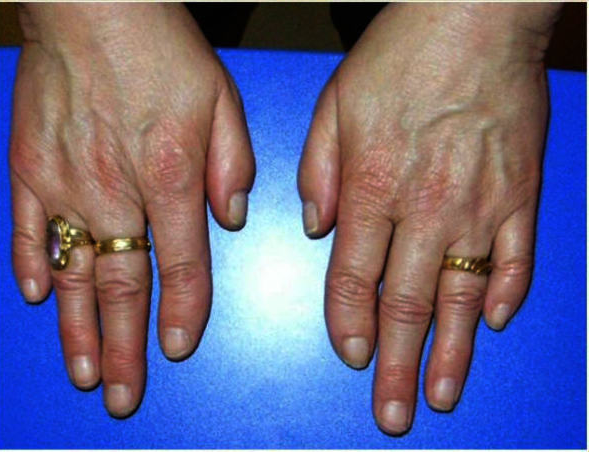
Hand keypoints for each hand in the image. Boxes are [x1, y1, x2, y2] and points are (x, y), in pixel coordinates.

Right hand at [11, 3, 253, 416]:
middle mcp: (116, 190)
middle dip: (123, 348)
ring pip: (74, 274)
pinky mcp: (30, 168)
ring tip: (82, 372)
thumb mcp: (221, 100)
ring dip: (78, 328)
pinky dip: (34, 265)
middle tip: (121, 394)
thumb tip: (229, 217)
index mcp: (169, 176)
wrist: (94, 7)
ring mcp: (65, 183)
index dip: (183, 312)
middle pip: (123, 286)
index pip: (181, 265)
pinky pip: (28, 230)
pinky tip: (40, 297)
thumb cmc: (160, 49)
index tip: (178, 348)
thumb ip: (233, 165)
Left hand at [299, 3, 559, 434]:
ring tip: (441, 396)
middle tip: (391, 413)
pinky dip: (505, 295)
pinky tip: (492, 323)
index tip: (350, 358)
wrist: (474, 18)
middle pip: (406, 304)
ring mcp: (479, 205)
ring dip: (450, 353)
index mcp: (373, 186)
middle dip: (395, 365)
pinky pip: (515, 259)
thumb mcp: (334, 106)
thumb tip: (320, 228)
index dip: (349, 324)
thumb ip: (318, 172)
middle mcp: (425, 207)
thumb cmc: (401, 57)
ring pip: (460, 297)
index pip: (355, 277)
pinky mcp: (521, 195)